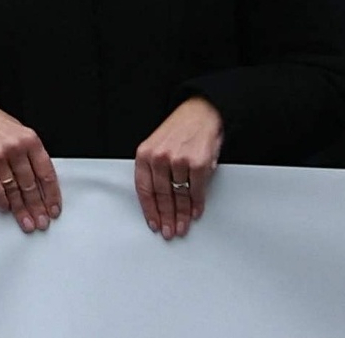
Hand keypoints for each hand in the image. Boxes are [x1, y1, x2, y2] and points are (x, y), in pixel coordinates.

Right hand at [0, 95, 60, 232]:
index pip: (46, 173)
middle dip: (37, 208)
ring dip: (21, 210)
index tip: (53, 210)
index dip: (51, 195)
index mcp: (29, 139)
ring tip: (27, 223)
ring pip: (14, 190)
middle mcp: (14, 148)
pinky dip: (1, 202)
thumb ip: (31, 154)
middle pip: (30, 185)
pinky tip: (6, 209)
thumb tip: (42, 186)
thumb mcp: (19, 132)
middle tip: (41, 223)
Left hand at [132, 97, 224, 239]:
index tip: (153, 223)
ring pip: (179, 196)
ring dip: (181, 216)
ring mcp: (179, 161)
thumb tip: (158, 201)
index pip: (143, 189)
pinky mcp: (198, 164)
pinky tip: (195, 213)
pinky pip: (196, 191)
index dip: (149, 209)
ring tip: (182, 227)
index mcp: (145, 153)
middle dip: (166, 217)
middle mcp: (160, 157)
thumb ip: (154, 169)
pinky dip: (196, 205)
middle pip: (161, 196)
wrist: (201, 113)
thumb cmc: (179, 130)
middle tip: (169, 231)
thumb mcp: (157, 145)